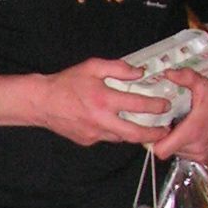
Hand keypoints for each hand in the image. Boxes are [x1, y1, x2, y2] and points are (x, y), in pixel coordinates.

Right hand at [37, 57, 175, 145]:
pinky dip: (114, 131)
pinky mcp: (87, 141)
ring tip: (145, 129)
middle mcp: (101, 120)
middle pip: (134, 133)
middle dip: (153, 133)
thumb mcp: (92, 67)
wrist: (42, 103)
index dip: (155, 106)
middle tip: (165, 130)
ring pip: (121, 137)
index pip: (137, 104)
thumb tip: (139, 72)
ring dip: (134, 133)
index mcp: (104, 99)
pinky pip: (107, 137)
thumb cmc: (66, 83)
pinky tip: (114, 124)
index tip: (166, 105)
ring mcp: (94, 133)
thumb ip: (118, 68)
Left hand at [151, 71, 207, 162]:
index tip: (155, 127)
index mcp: (192, 132)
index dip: (153, 140)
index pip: (161, 150)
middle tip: (167, 122)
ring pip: (175, 152)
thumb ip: (186, 78)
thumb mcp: (203, 84)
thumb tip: (168, 73)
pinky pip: (185, 155)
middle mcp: (196, 147)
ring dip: (174, 141)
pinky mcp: (204, 158)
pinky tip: (187, 132)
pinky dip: (183, 146)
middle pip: (166, 149)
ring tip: (179, 126)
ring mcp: (200, 155)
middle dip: (164, 138)